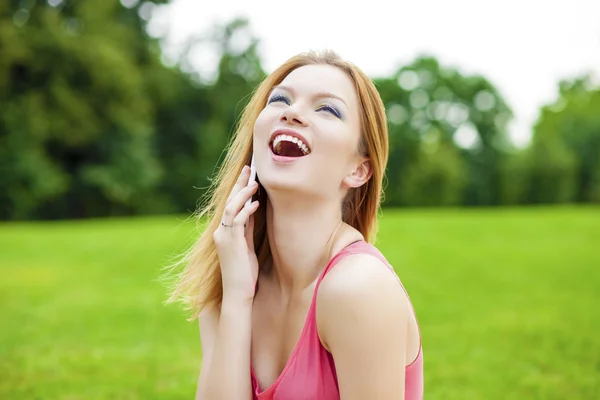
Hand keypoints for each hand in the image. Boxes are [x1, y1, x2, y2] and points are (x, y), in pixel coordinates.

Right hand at [213, 165, 259, 301]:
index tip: (248, 175)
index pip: (231, 205)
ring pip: (231, 208)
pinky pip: (237, 221)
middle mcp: (221, 232)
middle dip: (239, 184)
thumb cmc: (244, 273)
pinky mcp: (231, 243)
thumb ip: (248, 229)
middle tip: (249, 168)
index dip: (239, 189)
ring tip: (255, 183)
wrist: (237, 293)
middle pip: (229, 202)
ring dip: (243, 194)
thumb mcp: (247, 246)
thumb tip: (253, 211)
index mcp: (224, 232)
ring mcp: (224, 237)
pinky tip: (256, 203)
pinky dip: (246, 210)